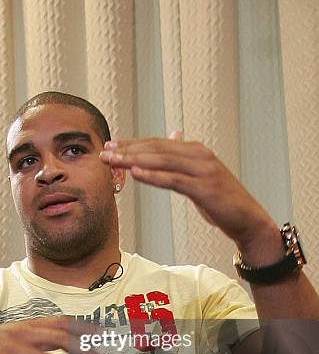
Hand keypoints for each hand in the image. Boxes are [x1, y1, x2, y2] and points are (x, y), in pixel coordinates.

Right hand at [0, 316, 99, 353]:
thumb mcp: (12, 334)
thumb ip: (34, 335)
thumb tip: (58, 340)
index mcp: (28, 324)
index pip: (63, 321)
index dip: (84, 327)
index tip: (103, 334)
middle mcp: (24, 333)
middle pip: (62, 338)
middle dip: (86, 349)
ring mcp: (15, 350)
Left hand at [99, 132, 273, 248]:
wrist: (247, 219)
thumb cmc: (221, 199)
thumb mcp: (201, 173)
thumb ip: (184, 156)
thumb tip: (174, 134)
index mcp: (195, 150)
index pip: (157, 143)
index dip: (132, 143)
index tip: (111, 146)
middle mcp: (199, 155)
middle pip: (156, 149)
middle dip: (128, 150)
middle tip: (104, 152)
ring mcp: (203, 170)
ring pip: (162, 161)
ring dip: (135, 160)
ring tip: (114, 162)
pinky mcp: (204, 188)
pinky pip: (174, 180)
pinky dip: (153, 176)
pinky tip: (136, 174)